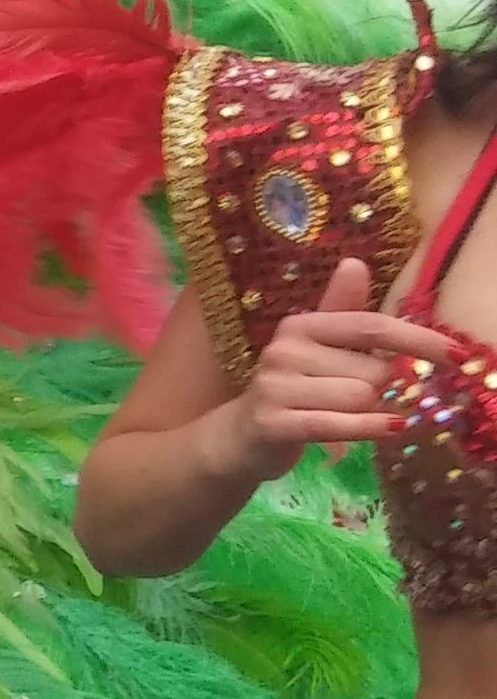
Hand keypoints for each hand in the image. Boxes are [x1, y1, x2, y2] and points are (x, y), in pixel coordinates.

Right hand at [216, 256, 463, 479]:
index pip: (371, 327)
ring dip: (368, 412)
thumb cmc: (293, 388)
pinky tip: (391, 428)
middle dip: (379, 389)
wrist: (240, 435)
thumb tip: (355, 263)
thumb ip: (341, 310)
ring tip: (344, 415)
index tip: (459, 355)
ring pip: (360, 397)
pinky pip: (338, 424)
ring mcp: (275, 387)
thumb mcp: (317, 347)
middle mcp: (284, 350)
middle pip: (372, 370)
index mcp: (300, 326)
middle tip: (355, 397)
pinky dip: (369, 427)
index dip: (418, 340)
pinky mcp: (273, 423)